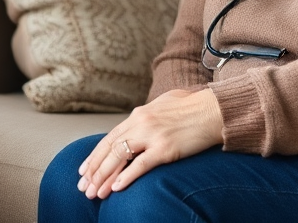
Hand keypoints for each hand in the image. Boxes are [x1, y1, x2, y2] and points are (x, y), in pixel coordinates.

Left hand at [77, 88, 223, 199]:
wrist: (214, 109)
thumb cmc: (193, 106)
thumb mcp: (163, 104)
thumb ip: (148, 114)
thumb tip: (139, 119)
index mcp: (138, 114)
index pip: (110, 138)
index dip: (95, 155)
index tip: (83, 170)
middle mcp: (141, 123)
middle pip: (110, 149)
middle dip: (94, 170)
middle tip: (83, 187)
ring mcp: (152, 135)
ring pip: (119, 157)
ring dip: (104, 177)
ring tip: (94, 193)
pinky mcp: (166, 148)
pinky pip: (141, 165)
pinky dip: (126, 177)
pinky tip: (115, 189)